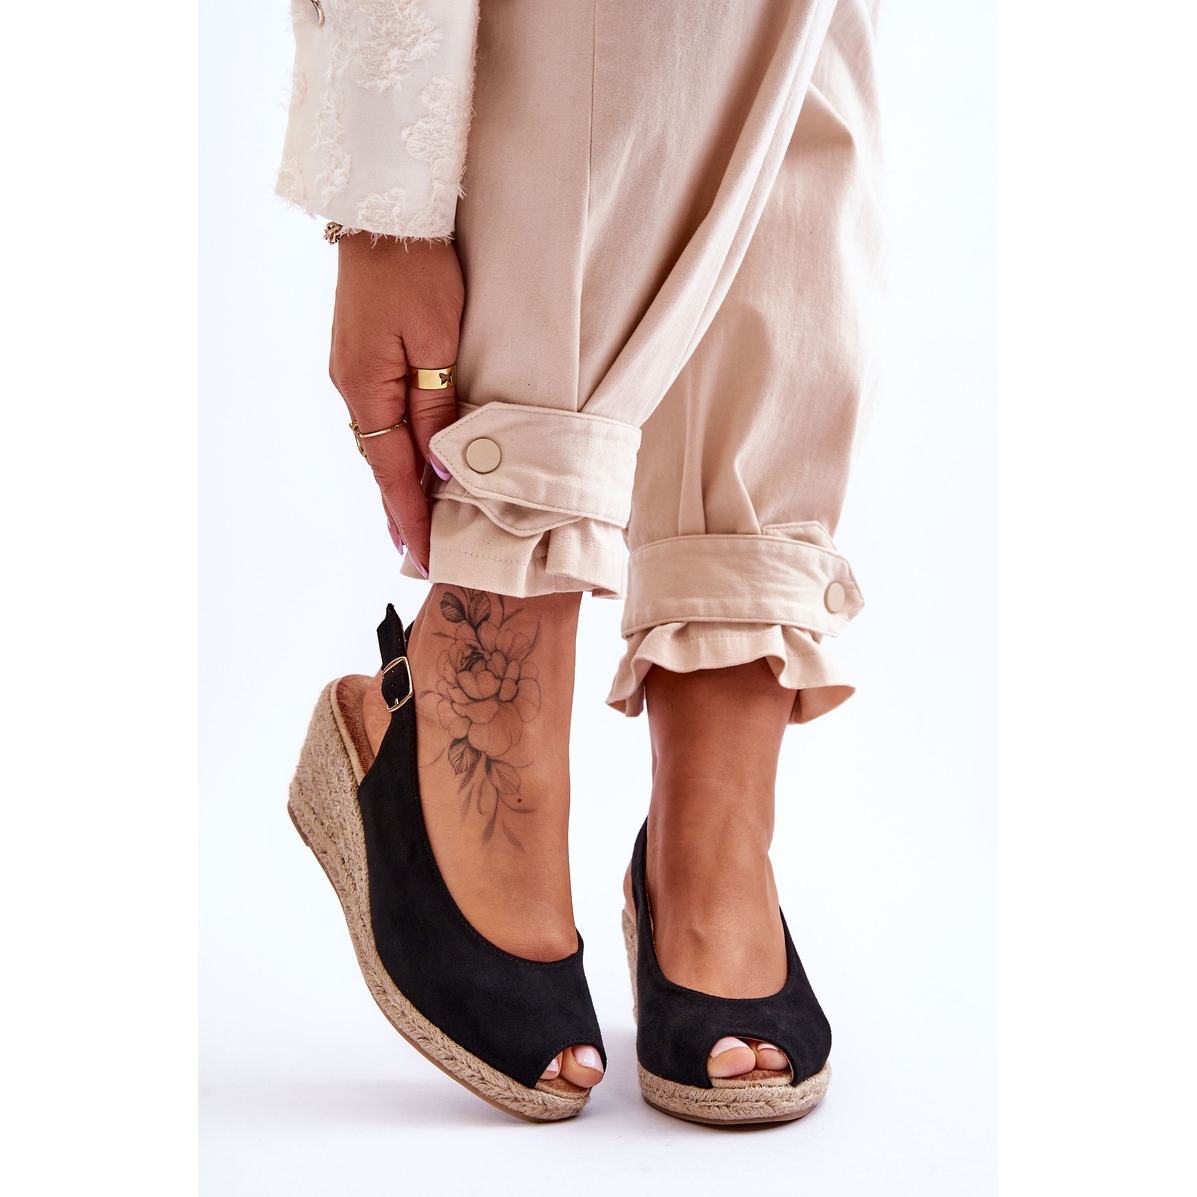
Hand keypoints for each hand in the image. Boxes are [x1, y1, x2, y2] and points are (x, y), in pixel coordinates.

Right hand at [329, 235, 463, 574]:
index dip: (410, 514)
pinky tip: (407, 459)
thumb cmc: (415, 270)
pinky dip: (395, 446)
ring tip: (414, 518)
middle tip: (416, 550)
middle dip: (399, 507)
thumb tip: (441, 465)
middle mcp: (351, 385)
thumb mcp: (437, 341)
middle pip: (379, 461)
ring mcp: (351, 369)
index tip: (423, 552)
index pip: (391, 470)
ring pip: (379, 439)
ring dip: (397, 479)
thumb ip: (436, 406)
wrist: (383, 210)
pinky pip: (380, 414)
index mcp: (366, 387)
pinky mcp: (359, 354)